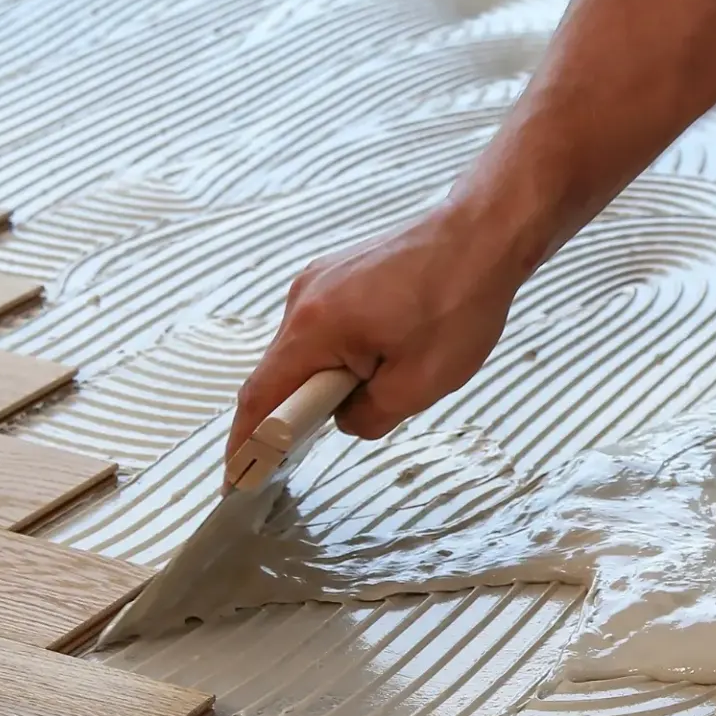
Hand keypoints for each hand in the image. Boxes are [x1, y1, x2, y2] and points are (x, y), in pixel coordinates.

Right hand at [226, 204, 524, 464]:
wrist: (480, 237)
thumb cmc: (457, 303)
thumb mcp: (418, 385)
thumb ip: (368, 416)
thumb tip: (344, 419)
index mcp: (314, 328)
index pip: (262, 398)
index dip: (245, 444)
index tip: (235, 478)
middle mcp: (303, 299)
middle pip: (279, 373)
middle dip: (292, 415)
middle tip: (309, 449)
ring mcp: (317, 282)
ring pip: (304, 351)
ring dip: (325, 382)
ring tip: (376, 390)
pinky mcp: (336, 276)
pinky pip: (322, 329)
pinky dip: (336, 356)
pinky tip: (377, 364)